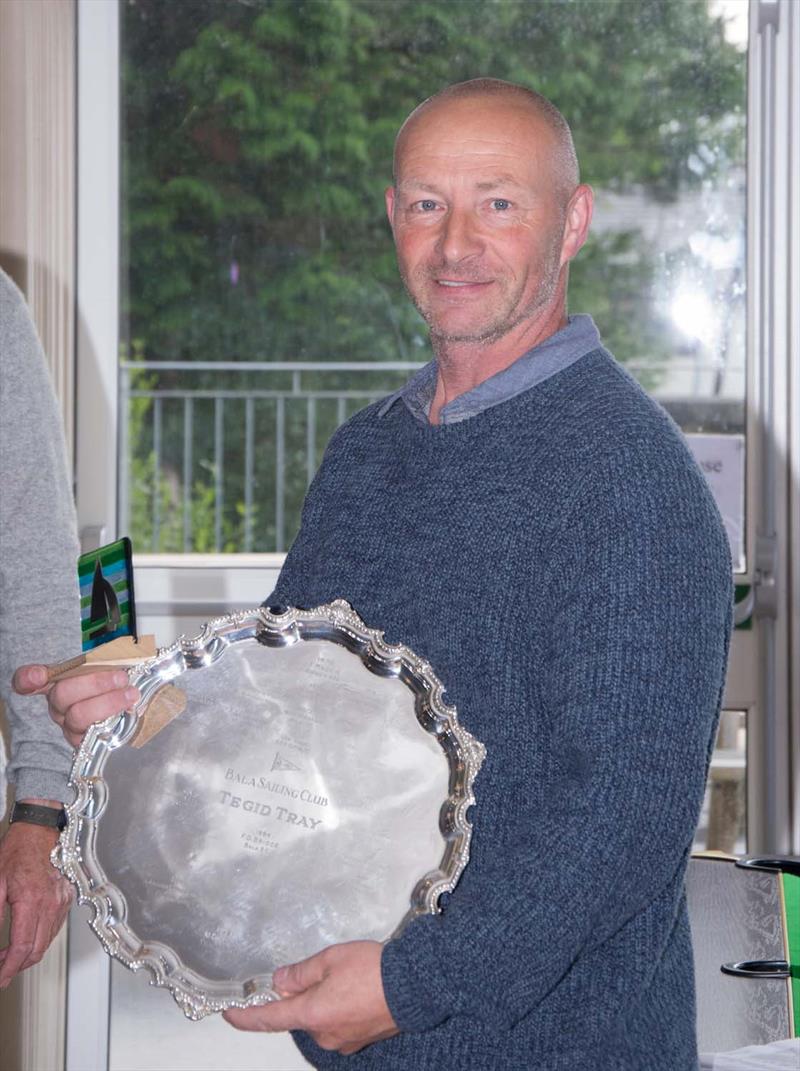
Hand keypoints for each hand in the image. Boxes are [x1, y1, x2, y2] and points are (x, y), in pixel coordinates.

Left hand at [0, 815, 72, 986]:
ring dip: (27, 955)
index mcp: (31, 900)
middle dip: (17, 967)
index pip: (21, 948)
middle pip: (36, 951)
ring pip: (46, 942)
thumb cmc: (16, 852)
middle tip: (0, 972)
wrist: (39, 830)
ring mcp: (61, 901)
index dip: (7, 969)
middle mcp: (51, 903)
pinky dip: (39, 940)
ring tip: (8, 957)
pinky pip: (54, 929)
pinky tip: (25, 939)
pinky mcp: (66, 899)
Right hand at [13, 664, 139, 747]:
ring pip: (79, 715)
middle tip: (121, 678)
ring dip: (109, 702)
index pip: (26, 680)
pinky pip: (91, 734)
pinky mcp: (81, 742)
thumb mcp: (103, 669)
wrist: (122, 712)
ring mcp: (67, 724)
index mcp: (55, 682)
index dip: (28, 678)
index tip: (39, 676)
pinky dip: (112, 719)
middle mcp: (57, 704)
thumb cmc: (108, 685)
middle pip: (63, 693)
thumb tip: (122, 652)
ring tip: (131, 694)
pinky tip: (129, 710)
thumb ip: (103, 660)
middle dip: (94, 683)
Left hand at [223, 941, 398, 1054]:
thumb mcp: (331, 959)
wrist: (415, 987)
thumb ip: (301, 972)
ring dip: (323, 1000)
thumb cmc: (373, 970)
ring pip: (320, 1018)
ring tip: (347, 975)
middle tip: (319, 969)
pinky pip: (338, 1023)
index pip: (268, 1019)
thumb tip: (280, 981)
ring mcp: (342, 1041)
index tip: (229, 1012)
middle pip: (299, 1015)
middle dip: (301, 995)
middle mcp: (323, 1035)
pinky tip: (356, 989)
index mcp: (311, 1014)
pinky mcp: (359, 1040)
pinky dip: (339, 1007)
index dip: (245, 1017)